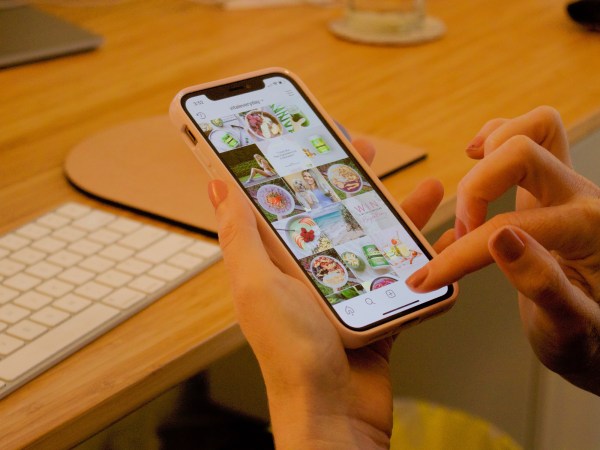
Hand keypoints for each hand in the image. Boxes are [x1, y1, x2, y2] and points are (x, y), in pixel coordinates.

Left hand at [208, 138, 444, 448]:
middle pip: (330, 214)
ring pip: (371, 241)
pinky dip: (419, 257)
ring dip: (397, 214)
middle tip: (365, 150)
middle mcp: (306, 274)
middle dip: (348, 180)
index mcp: (273, 263)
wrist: (336, 416)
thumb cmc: (292, 355)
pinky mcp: (373, 311)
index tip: (308, 135)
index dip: (292, 167)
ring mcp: (342, 292)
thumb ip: (241, 237)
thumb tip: (216, 186)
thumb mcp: (258, 286)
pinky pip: (399, 275)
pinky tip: (438, 239)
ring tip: (427, 188)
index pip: (281, 202)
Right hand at [407, 106, 599, 394]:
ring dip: (488, 154)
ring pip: (535, 127)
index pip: (509, 225)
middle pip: (524, 148)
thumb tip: (500, 238)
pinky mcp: (551, 188)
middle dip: (475, 187)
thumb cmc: (593, 338)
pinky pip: (531, 136)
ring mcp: (567, 188)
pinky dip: (494, 139)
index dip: (461, 254)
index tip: (431, 277)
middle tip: (461, 232)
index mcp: (589, 233)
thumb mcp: (571, 330)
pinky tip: (474, 158)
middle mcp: (582, 198)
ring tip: (468, 199)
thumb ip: (543, 284)